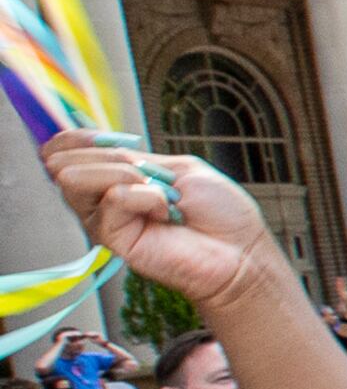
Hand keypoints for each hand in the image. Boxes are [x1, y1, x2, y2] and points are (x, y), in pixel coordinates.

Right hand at [41, 132, 291, 318]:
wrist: (239, 249)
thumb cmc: (218, 212)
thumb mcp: (177, 167)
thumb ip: (133, 157)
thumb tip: (95, 144)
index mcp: (115, 177)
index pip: (65, 152)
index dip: (76, 138)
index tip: (111, 139)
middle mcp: (101, 199)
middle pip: (64, 164)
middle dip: (109, 156)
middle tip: (148, 173)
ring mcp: (103, 220)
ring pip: (76, 179)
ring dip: (125, 173)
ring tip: (161, 193)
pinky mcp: (111, 238)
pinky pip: (114, 198)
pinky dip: (147, 196)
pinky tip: (165, 212)